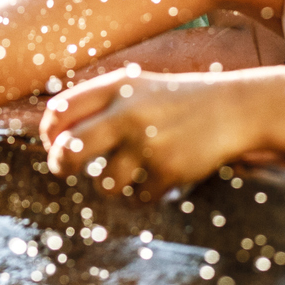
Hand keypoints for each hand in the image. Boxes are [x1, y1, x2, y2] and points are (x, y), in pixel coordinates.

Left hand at [40, 65, 257, 200]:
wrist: (234, 108)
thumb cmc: (176, 101)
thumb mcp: (138, 88)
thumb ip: (99, 103)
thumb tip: (54, 137)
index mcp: (117, 87)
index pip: (60, 111)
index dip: (49, 133)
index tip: (54, 144)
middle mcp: (127, 112)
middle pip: (69, 150)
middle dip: (61, 165)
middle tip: (65, 171)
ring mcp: (148, 142)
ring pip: (104, 184)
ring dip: (111, 186)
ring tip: (129, 174)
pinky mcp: (168, 169)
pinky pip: (138, 197)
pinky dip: (143, 194)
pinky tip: (157, 179)